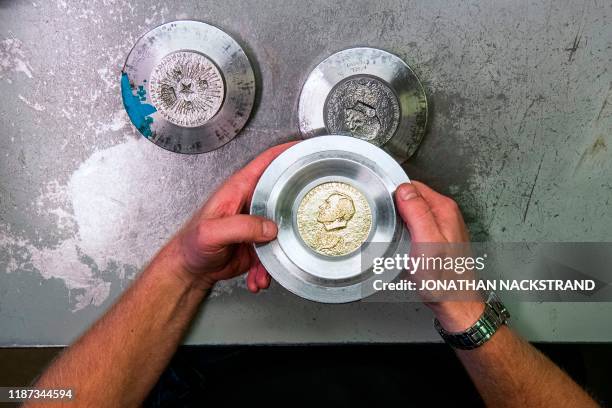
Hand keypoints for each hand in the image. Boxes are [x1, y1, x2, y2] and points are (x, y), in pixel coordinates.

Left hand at [172, 142, 297, 290]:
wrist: (189, 269)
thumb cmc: (192, 245)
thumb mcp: (212, 232)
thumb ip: (241, 227)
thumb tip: (269, 227)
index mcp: (239, 190)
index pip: (266, 162)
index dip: (287, 152)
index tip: (306, 148)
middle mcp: (251, 203)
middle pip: (282, 195)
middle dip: (295, 209)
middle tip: (307, 219)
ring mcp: (256, 224)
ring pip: (281, 231)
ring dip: (278, 254)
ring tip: (265, 271)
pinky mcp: (257, 244)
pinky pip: (272, 253)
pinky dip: (267, 270)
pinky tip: (257, 278)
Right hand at [394, 181, 483, 331]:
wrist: (455, 304)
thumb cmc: (444, 280)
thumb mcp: (426, 243)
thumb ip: (417, 213)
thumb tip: (404, 189)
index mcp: (444, 209)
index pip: (412, 186)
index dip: (395, 196)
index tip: (387, 210)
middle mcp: (446, 215)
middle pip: (412, 198)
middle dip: (397, 209)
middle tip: (390, 228)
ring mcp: (443, 227)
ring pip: (413, 213)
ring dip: (401, 223)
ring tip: (398, 239)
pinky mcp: (438, 239)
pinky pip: (416, 227)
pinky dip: (406, 234)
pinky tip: (405, 247)